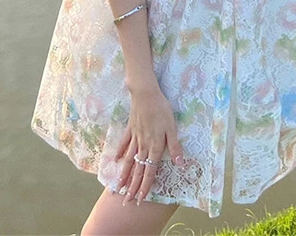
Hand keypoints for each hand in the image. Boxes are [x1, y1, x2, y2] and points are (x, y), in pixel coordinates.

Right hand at [114, 88, 183, 205]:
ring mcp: (134, 138)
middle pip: (137, 170)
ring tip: (117, 188)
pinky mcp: (130, 129)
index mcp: (154, 147)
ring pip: (128, 160)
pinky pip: (124, 144)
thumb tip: (180, 164)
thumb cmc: (162, 110)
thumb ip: (174, 147)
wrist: (145, 94)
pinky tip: (115, 160)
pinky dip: (119, 152)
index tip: (140, 200)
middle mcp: (143, 145)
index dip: (145, 186)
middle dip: (132, 187)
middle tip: (126, 202)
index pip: (149, 171)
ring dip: (123, 175)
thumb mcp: (172, 128)